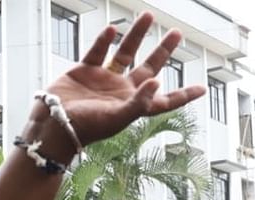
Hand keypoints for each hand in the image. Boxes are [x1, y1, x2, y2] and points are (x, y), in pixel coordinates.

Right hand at [37, 13, 205, 148]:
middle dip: (163, 51)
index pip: (164, 100)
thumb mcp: (117, 118)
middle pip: (148, 67)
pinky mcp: (84, 71)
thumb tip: (158, 80)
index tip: (201, 88)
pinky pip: (98, 52)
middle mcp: (121, 91)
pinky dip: (104, 40)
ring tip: (147, 15)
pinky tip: (112, 30)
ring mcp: (103, 80)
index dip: (183, 95)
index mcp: (133, 105)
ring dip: (136, 35)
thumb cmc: (86, 128)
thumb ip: (140, 102)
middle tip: (176, 33)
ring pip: (125, 53)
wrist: (53, 125)